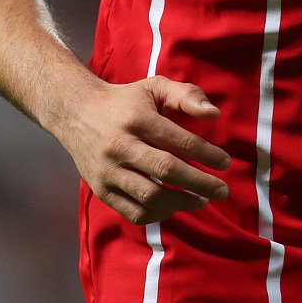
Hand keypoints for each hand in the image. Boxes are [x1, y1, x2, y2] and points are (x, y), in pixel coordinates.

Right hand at [56, 75, 231, 225]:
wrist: (75, 112)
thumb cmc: (125, 100)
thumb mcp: (155, 87)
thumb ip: (186, 95)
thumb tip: (214, 114)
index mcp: (137, 119)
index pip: (179, 142)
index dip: (207, 155)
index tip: (225, 163)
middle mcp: (120, 146)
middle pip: (167, 171)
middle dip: (200, 183)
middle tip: (222, 190)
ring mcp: (108, 171)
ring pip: (150, 196)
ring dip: (182, 203)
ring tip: (202, 201)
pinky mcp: (100, 190)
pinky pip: (132, 212)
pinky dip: (157, 215)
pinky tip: (173, 208)